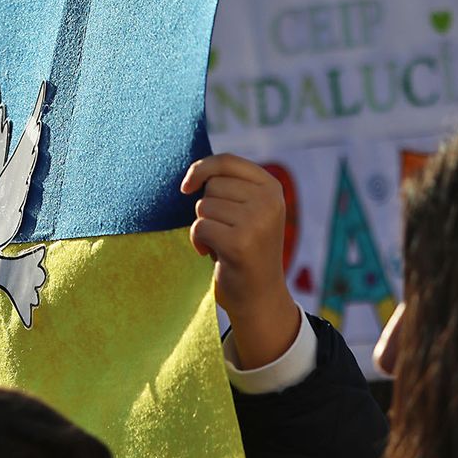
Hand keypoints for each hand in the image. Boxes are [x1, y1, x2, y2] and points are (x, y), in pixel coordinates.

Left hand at [181, 154, 299, 367]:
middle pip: (212, 185)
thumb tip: (190, 176)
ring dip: (204, 226)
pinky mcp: (240, 242)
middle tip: (224, 231)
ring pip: (203, 206)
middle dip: (208, 208)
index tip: (185, 187)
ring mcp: (257, 221)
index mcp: (272, 188)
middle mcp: (269, 201)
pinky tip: (212, 255)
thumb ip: (230, 186)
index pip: (228, 161)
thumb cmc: (245, 250)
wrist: (259, 296)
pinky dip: (198, 242)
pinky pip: (199, 227)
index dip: (201, 168)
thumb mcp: (248, 211)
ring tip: (222, 244)